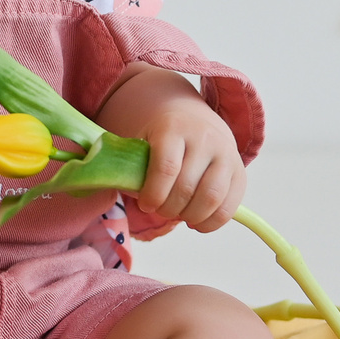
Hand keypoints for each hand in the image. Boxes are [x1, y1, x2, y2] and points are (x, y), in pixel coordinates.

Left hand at [101, 67, 244, 233]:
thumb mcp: (138, 138)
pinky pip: (229, 207)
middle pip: (187, 188)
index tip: (144, 203)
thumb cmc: (156, 135)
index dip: (153, 193)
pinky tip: (195, 222)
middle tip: (158, 209)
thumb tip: (100, 186)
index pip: (166, 167)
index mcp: (173, 127)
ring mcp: (225, 154)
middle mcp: (204, 138)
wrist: (192, 115)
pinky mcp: (239, 170)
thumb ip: (124, 162)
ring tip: (175, 215)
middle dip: (168, 208)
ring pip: (210, 199)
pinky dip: (211, 222)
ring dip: (188, 217)